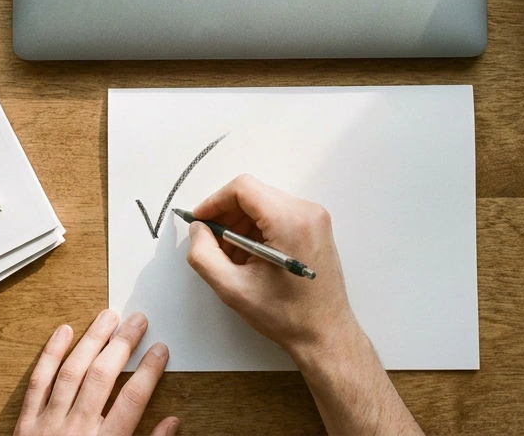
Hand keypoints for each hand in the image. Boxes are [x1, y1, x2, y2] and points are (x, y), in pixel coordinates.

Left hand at [15, 309, 177, 435]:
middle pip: (102, 377)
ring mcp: (48, 424)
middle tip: (138, 321)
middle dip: (123, 345)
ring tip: (108, 316)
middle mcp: (76, 430)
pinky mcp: (26, 423)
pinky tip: (63, 331)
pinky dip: (50, 354)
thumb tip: (172, 423)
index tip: (160, 349)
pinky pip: (38, 382)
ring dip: (91, 339)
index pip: (132, 400)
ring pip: (72, 371)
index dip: (148, 371)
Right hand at [184, 174, 360, 360]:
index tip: (200, 221)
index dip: (215, 201)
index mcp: (289, 221)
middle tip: (212, 243)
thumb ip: (204, 254)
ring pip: (264, 204)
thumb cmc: (286, 315)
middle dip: (227, 216)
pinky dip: (259, 230)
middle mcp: (306, 211)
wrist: (325, 334)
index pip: (243, 188)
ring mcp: (315, 218)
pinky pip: (279, 215)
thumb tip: (197, 229)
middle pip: (254, 194)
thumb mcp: (232, 288)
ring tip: (232, 258)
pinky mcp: (317, 227)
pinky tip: (251, 257)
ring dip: (242, 225)